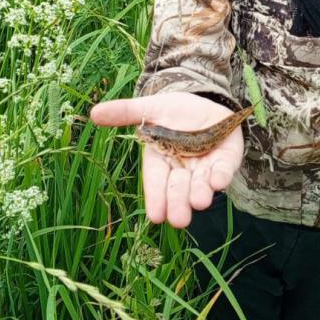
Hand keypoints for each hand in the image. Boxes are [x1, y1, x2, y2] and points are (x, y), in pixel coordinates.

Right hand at [89, 91, 244, 228]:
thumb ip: (127, 113)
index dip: (156, 198)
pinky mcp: (225, 161)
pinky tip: (218, 181)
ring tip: (199, 202)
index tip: (155, 216)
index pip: (156, 182)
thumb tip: (94, 113)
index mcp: (160, 160)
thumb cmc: (175, 110)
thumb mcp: (151, 108)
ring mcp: (204, 167)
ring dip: (200, 194)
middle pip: (178, 189)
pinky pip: (223, 171)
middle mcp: (182, 170)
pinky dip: (221, 177)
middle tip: (179, 220)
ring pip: (201, 185)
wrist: (207, 100)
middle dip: (178, 204)